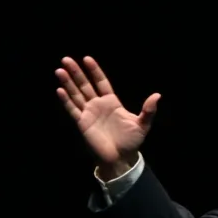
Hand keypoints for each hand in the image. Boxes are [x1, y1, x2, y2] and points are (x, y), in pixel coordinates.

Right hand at [55, 56, 159, 170]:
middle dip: (76, 73)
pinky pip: (72, 109)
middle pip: (85, 85)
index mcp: (112, 102)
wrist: (121, 158)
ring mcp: (89, 113)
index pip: (102, 83)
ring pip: (76, 94)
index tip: (87, 59)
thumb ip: (148, 110)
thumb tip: (157, 95)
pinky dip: (66, 100)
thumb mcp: (143, 124)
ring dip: (67, 82)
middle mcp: (98, 105)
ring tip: (59, 70)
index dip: (95, 71)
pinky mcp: (82, 123)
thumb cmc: (131, 141)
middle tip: (66, 59)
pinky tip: (59, 89)